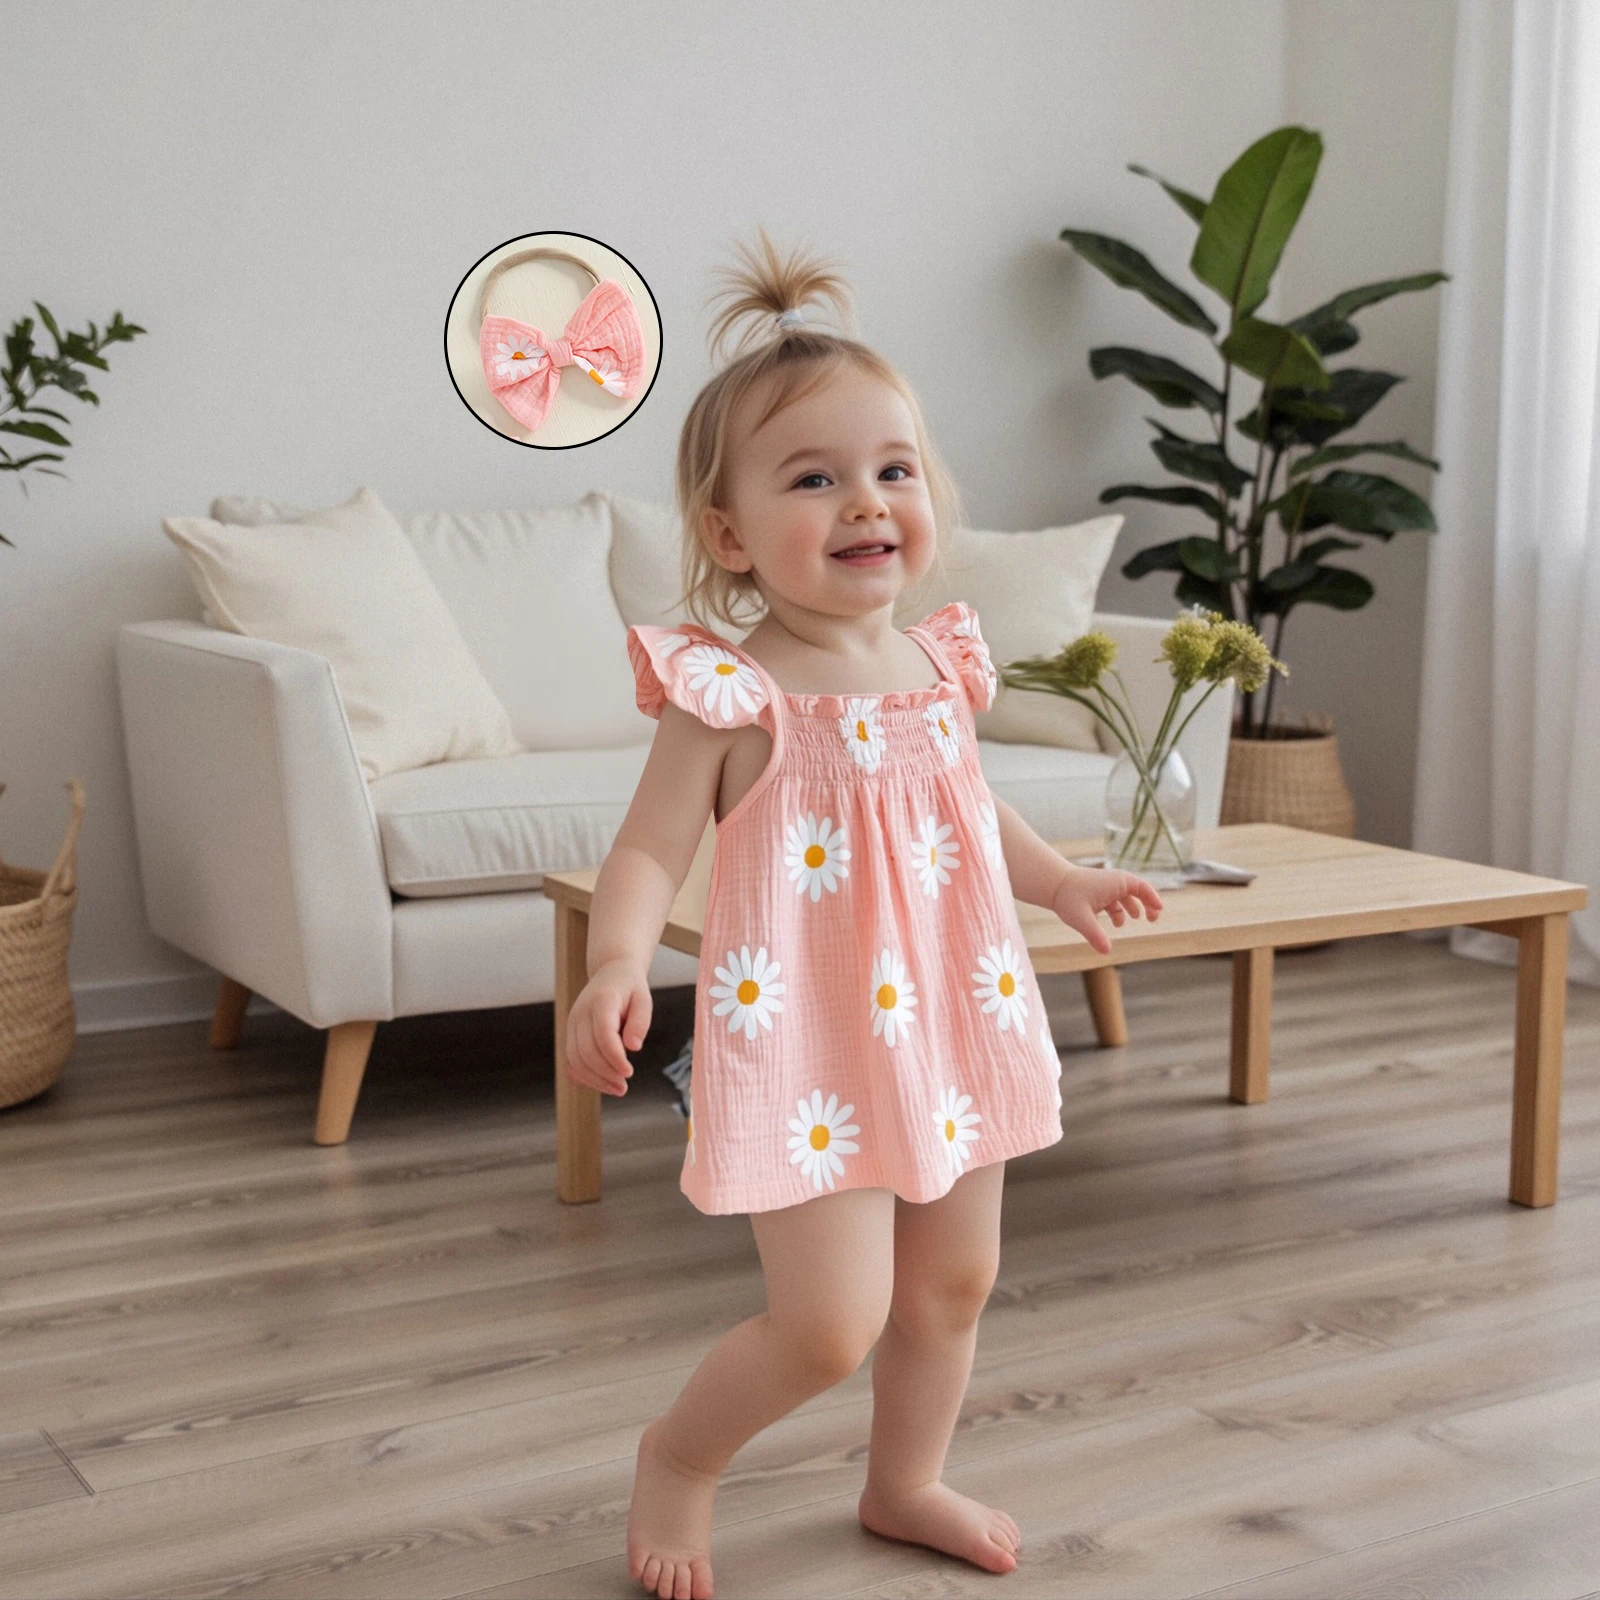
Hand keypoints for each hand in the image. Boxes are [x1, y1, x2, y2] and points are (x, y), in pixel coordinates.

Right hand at [565, 958, 652, 1095]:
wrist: (610, 973)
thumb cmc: (630, 989)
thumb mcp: (643, 999)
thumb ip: (640, 1022)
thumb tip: (633, 1047)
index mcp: (601, 1002)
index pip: (603, 1035)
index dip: (614, 1057)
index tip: (629, 1072)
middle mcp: (581, 1013)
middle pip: (587, 1051)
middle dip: (606, 1073)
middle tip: (625, 1087)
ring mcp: (572, 1024)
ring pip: (575, 1059)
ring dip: (595, 1079)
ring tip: (617, 1089)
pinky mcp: (570, 1034)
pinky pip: (571, 1061)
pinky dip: (583, 1076)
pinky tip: (601, 1084)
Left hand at [1052, 863, 1162, 955]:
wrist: (1051, 884)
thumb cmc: (1067, 897)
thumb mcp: (1081, 919)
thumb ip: (1095, 935)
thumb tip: (1106, 951)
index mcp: (1117, 882)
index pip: (1142, 887)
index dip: (1153, 898)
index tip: (1158, 910)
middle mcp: (1114, 882)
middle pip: (1138, 890)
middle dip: (1147, 903)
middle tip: (1153, 919)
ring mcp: (1105, 886)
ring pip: (1126, 895)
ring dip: (1133, 907)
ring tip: (1136, 918)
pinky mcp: (1097, 891)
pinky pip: (1114, 900)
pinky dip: (1119, 910)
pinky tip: (1117, 924)